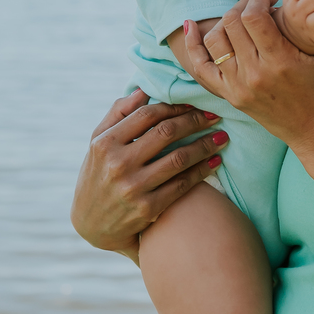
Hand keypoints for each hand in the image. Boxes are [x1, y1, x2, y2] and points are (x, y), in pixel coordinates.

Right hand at [69, 90, 229, 255]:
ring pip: (179, 159)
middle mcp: (118, 164)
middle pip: (166, 133)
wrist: (91, 224)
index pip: (147, 114)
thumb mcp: (97, 142)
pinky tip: (215, 161)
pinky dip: (202, 171)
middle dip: (195, 121)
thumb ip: (118, 113)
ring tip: (222, 137)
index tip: (194, 103)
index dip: (175, 106)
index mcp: (105, 142)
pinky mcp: (147, 209)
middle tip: (215, 115)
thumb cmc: (98, 174)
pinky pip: (182, 185)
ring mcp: (133, 188)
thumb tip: (144, 89)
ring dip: (205, 145)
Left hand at [182, 0, 313, 154]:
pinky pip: (201, 68)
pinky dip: (193, 46)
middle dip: (244, 5)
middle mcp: (254, 74)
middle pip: (232, 23)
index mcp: (279, 62)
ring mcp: (238, 87)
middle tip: (258, 6)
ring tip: (242, 19)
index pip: (253, 16)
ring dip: (226, 21)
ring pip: (215, 40)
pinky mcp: (229, 96)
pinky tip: (192, 26)